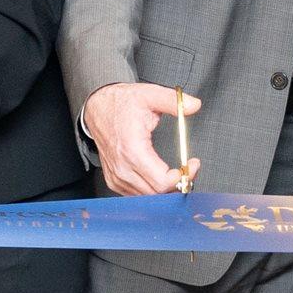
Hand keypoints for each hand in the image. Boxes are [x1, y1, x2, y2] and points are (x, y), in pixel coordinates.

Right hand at [83, 82, 199, 196]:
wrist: (97, 109)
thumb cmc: (121, 104)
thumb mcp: (149, 95)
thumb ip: (173, 101)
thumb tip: (194, 105)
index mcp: (132, 150)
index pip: (162, 182)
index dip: (183, 177)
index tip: (192, 164)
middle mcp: (122, 167)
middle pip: (157, 193)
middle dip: (178, 183)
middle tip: (188, 169)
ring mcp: (116, 176)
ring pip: (148, 197)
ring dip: (165, 188)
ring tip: (175, 173)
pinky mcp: (114, 180)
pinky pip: (136, 196)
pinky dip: (151, 190)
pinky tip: (159, 177)